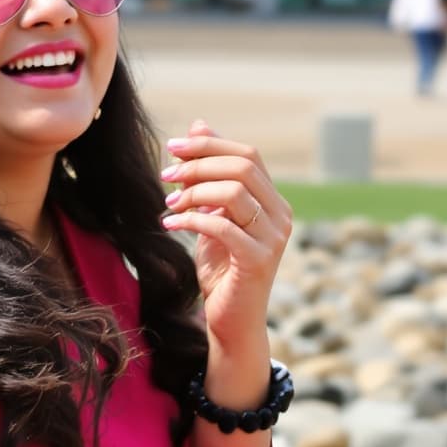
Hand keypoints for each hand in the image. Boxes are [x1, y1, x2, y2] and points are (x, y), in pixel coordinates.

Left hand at [159, 119, 289, 354]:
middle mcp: (281, 215)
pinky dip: (190, 219)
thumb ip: (208, 176)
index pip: (248, 154)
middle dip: (198, 165)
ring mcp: (274, 238)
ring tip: (168, 204)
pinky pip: (222, 226)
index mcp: (273, 201)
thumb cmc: (222, 269)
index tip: (172, 148)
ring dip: (193, 192)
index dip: (209, 144)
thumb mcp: (211, 215)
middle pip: (242, 166)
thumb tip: (199, 125)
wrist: (231, 321)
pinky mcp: (258, 261)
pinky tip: (170, 223)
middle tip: (165, 176)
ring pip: (234, 192)